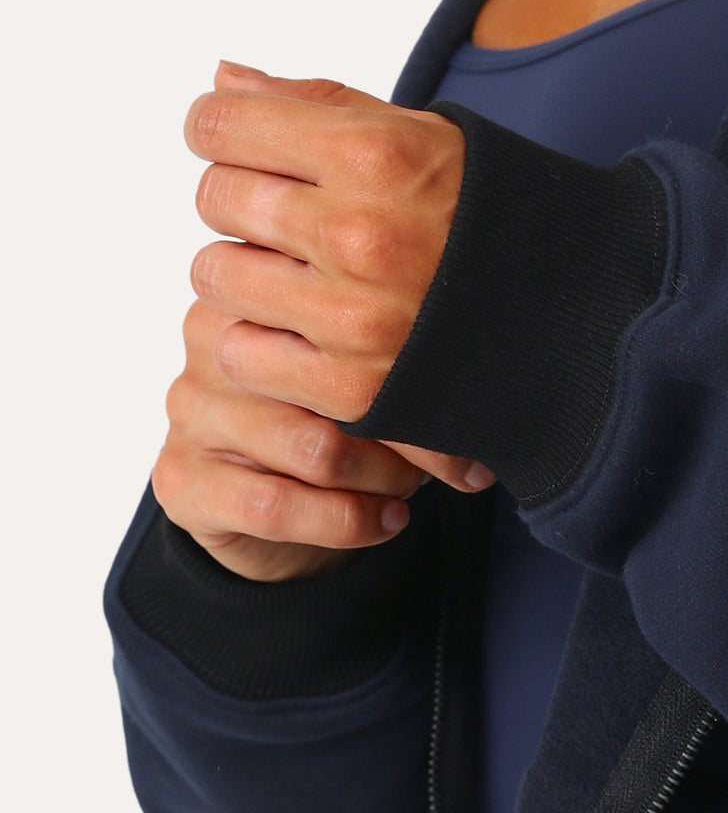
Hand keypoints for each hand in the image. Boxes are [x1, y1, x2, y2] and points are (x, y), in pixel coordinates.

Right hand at [153, 299, 435, 581]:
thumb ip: (391, 352)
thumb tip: (461, 367)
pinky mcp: (182, 479)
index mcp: (260, 292)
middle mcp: (212, 342)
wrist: (273, 510)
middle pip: (333, 382)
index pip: (342, 318)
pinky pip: (274, 505)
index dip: (405, 364)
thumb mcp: (363, 372)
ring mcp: (191, 411)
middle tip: (432, 449)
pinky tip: (386, 520)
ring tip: (411, 484)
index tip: (448, 394)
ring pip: (314, 448)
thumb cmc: (331, 419)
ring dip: (383, 476)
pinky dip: (347, 520)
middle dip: (398, 426)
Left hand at [184, 60, 493, 490]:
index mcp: (374, 153)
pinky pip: (240, 353)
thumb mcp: (420, 134)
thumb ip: (316, 105)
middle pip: (215, 197)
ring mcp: (351, 316)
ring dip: (244, 273)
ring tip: (294, 276)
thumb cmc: (490, 215)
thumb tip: (220, 79)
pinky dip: (259, 342)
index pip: (222, 124)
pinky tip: (300, 332)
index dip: (220, 130)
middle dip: (238, 199)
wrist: (581, 317)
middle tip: (281, 216)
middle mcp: (358, 232)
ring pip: (216, 277)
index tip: (236, 143)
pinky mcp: (350, 387)